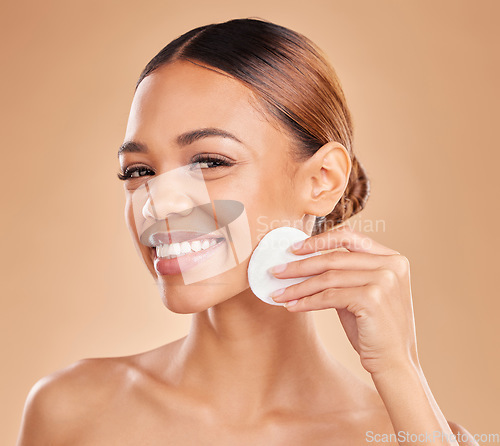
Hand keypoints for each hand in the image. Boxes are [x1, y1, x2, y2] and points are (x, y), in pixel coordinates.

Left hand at [269, 225, 419, 375]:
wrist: (394, 364)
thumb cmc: (373, 329)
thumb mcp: (360, 293)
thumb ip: (342, 274)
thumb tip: (302, 263)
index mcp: (392, 258)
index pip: (350, 237)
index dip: (319, 240)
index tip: (293, 249)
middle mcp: (391, 264)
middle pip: (334, 257)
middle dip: (300, 265)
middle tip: (276, 271)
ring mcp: (384, 280)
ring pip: (328, 277)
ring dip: (298, 286)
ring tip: (279, 293)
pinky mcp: (372, 298)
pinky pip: (329, 296)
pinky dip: (306, 301)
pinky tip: (292, 306)